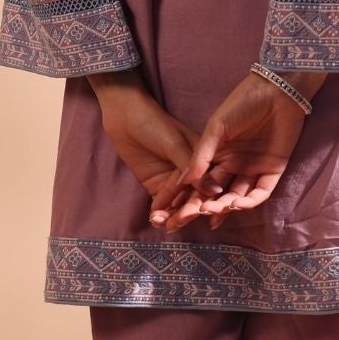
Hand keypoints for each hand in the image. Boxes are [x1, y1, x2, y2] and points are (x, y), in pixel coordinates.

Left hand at [90, 73, 223, 232]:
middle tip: (177, 223)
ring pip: (178, 204)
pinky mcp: (157, 185)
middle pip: (194, 198)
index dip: (207, 200)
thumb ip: (192, 169)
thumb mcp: (174, 144)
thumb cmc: (153, 123)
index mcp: (204, 159)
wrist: (123, 116)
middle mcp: (193, 173)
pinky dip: (160, 213)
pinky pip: (162, 204)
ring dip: (172, 216)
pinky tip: (155, 220)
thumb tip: (215, 192)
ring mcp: (174, 181)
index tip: (202, 214)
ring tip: (163, 224)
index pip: (209, 185)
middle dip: (187, 212)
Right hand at [150, 70, 310, 229]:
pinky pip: (261, 191)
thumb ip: (202, 154)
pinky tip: (238, 205)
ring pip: (238, 195)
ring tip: (214, 211)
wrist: (276, 90)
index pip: (201, 181)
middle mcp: (233, 165)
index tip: (175, 210)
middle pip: (217, 192)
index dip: (188, 195)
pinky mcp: (273, 170)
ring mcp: (253, 168)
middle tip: (194, 215)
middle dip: (205, 206)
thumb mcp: (217, 127)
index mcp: (217, 154)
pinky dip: (251, 201)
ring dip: (227, 206)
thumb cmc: (242, 103)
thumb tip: (184, 180)